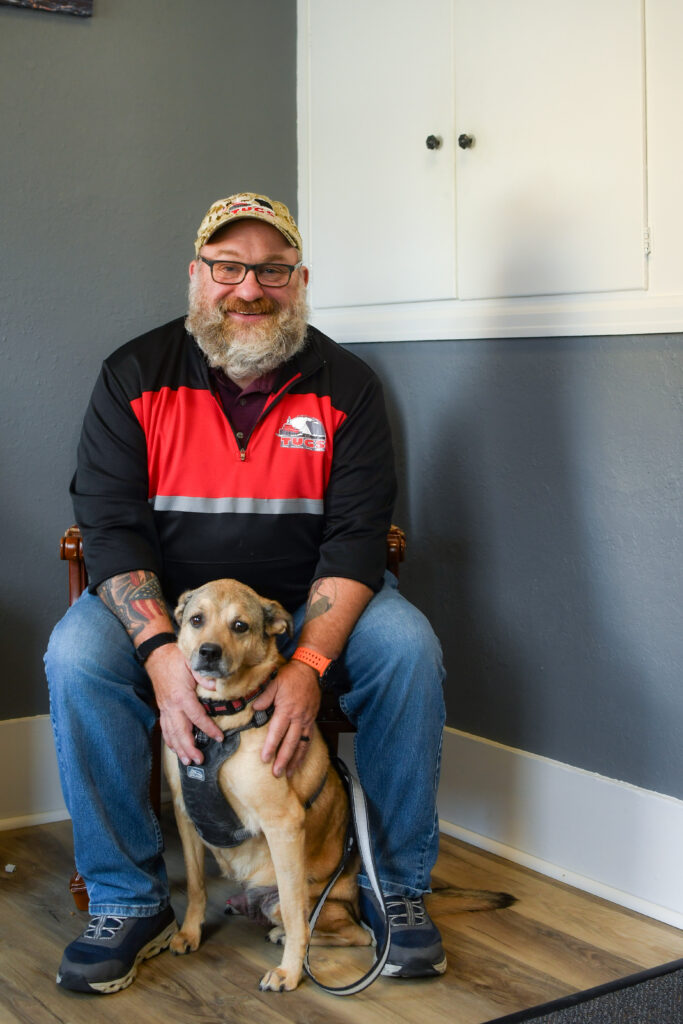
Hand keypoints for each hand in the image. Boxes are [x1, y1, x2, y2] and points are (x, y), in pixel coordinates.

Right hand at [145, 643, 223, 765]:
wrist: (156, 656)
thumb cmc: (175, 659)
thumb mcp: (192, 662)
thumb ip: (203, 675)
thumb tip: (216, 686)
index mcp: (182, 696)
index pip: (197, 717)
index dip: (208, 729)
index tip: (219, 737)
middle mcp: (172, 706)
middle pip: (181, 732)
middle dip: (189, 748)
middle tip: (199, 760)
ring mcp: (165, 709)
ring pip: (171, 733)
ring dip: (179, 749)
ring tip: (187, 761)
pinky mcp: (162, 709)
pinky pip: (165, 728)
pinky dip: (170, 740)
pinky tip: (175, 748)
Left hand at [252, 660, 320, 777]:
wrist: (310, 669)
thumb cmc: (291, 675)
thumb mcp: (274, 682)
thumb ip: (265, 696)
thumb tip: (255, 708)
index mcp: (287, 709)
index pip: (277, 732)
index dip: (271, 746)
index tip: (265, 759)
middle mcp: (298, 717)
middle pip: (290, 742)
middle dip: (283, 759)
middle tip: (276, 773)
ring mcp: (306, 719)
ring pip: (301, 744)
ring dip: (295, 760)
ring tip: (289, 773)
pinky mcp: (312, 719)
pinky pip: (309, 738)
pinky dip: (304, 751)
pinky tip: (299, 760)